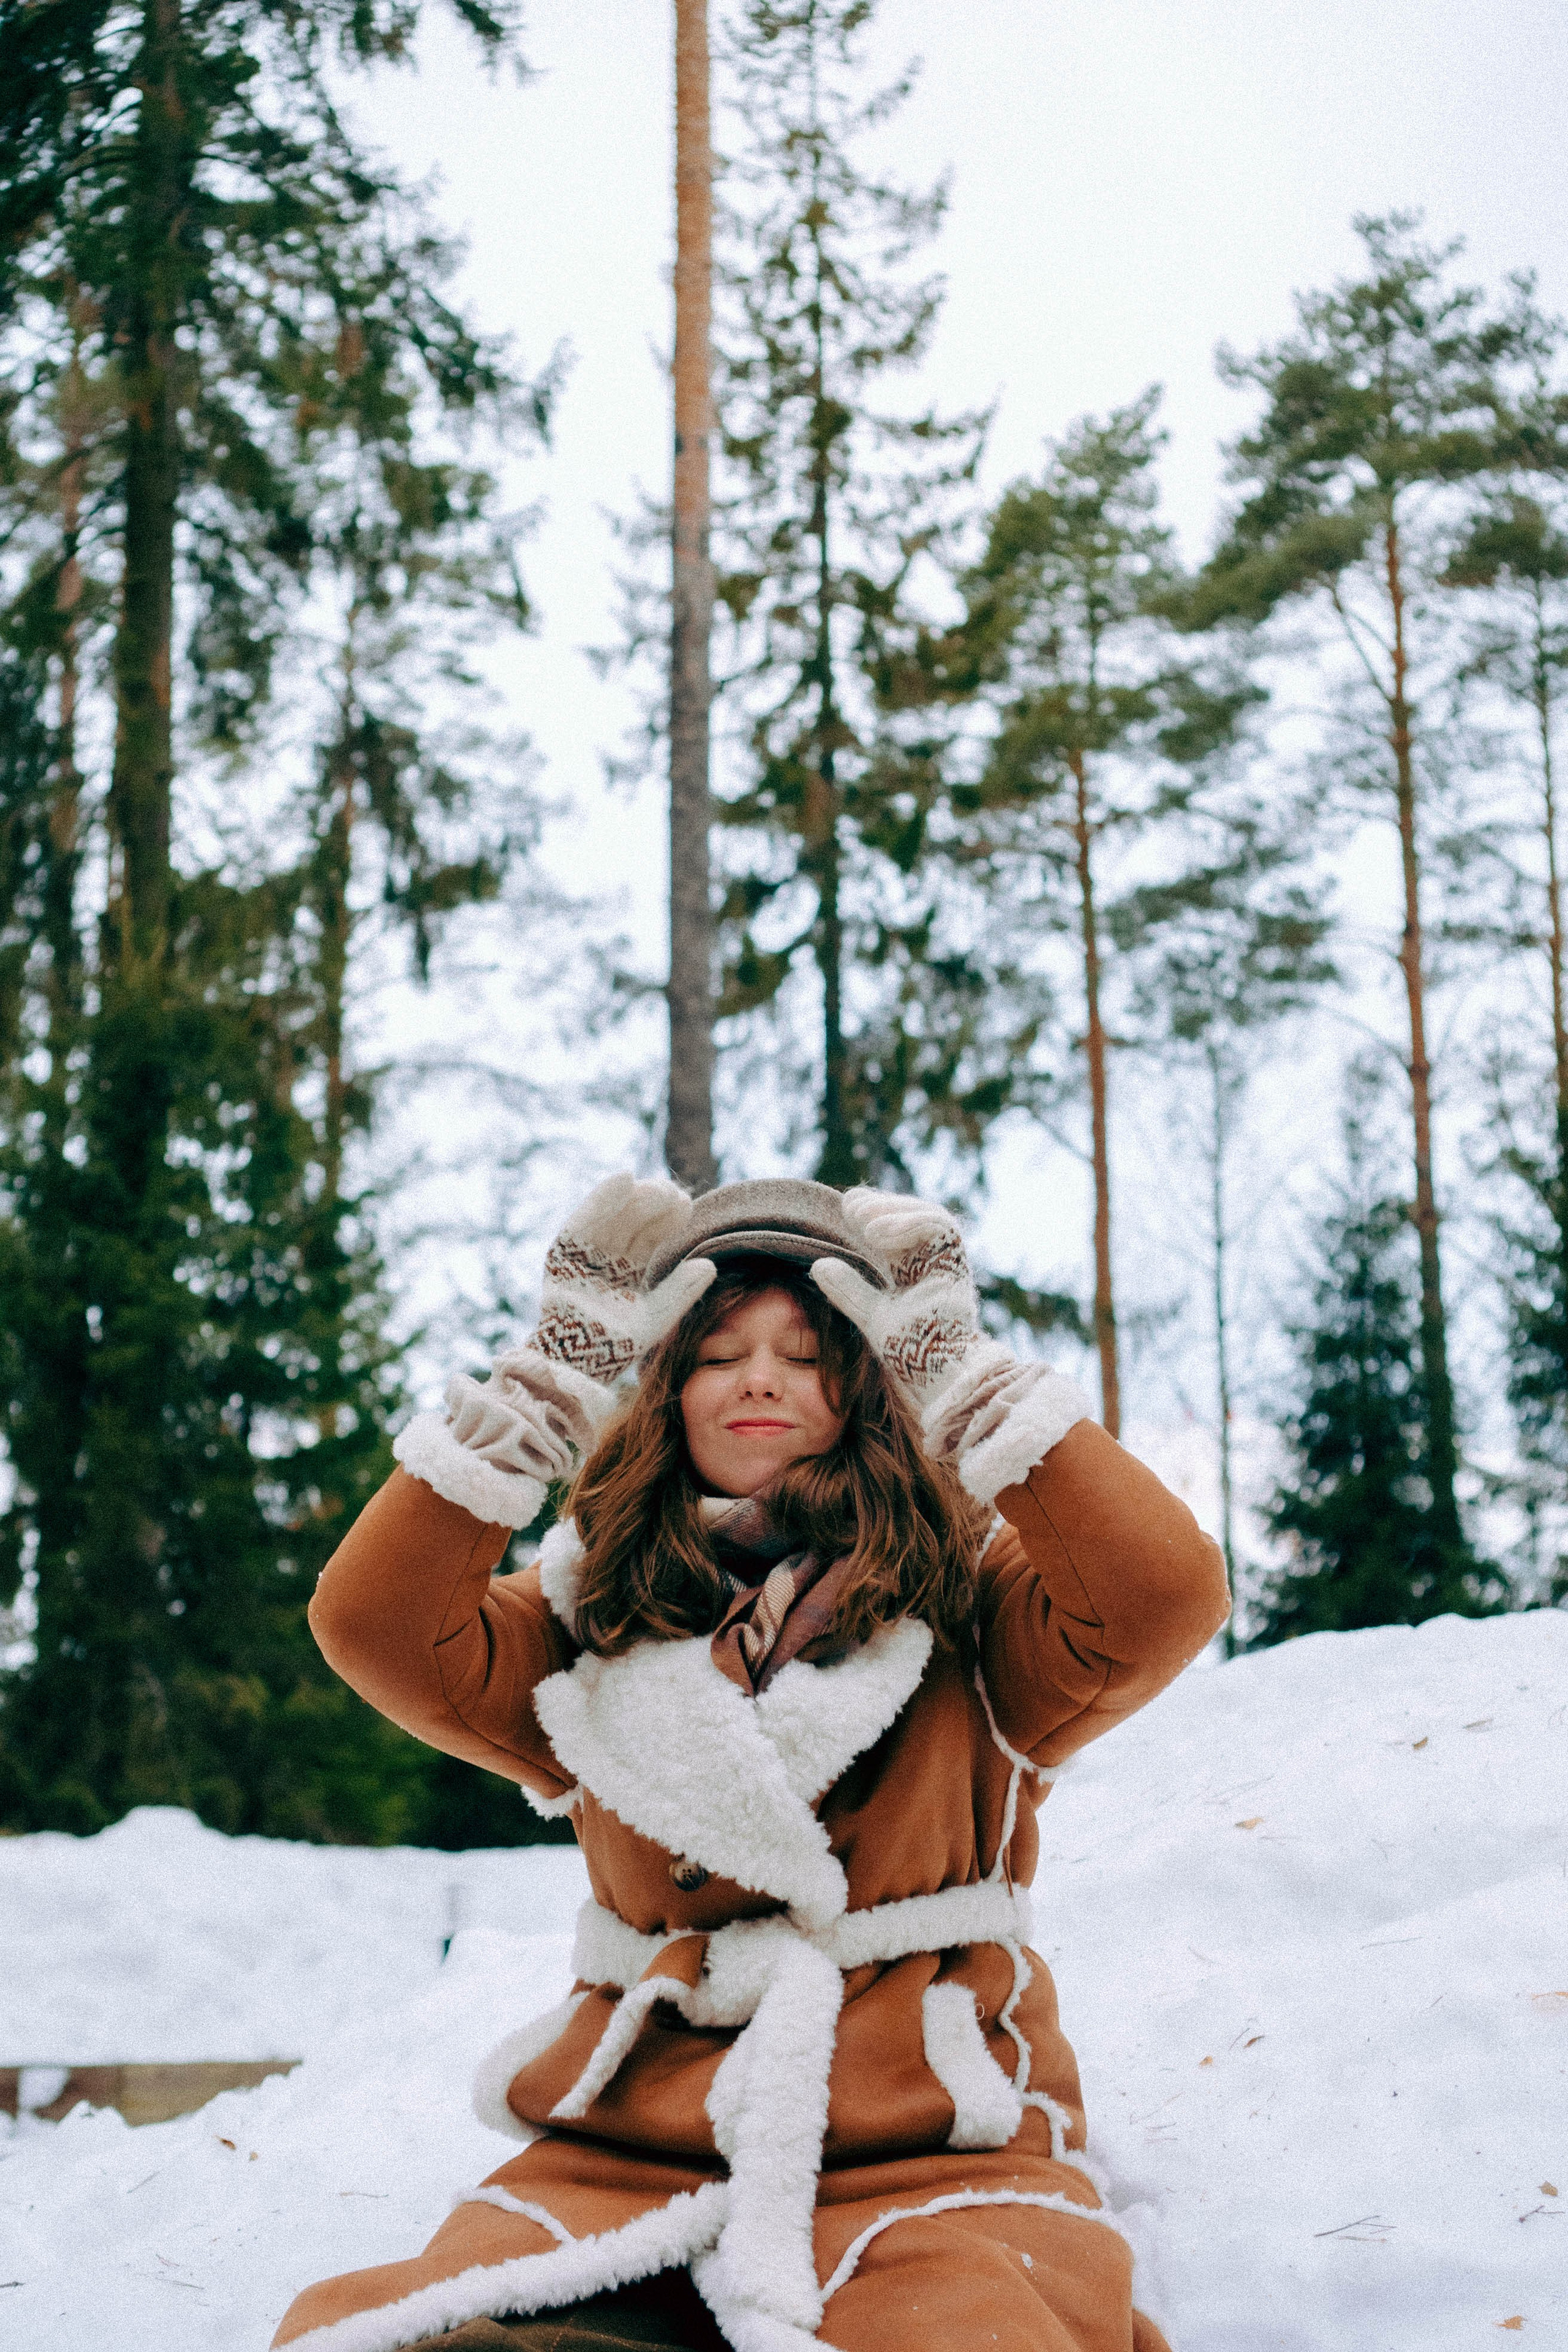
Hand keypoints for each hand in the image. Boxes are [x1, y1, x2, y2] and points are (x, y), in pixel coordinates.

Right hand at [534, 1172, 715, 1383]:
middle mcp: (607, 1257)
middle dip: (653, 1203)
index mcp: (629, 1269)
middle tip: (674, 1193)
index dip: (668, 1218)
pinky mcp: (563, 1254)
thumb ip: (680, 1292)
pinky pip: (582, 1221)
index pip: (651, 1235)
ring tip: (654, 1187)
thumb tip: (710, 1265)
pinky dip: (600, 1200)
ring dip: (632, 1197)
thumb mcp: (655, 1318)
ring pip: (611, 1215)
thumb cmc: (614, 1347)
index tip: (686, 1204)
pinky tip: (623, 1179)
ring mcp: (584, 1254)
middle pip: (632, 1220)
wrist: (576, 1367)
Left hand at [809, 1187, 980, 1403]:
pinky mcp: (956, 1268)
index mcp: (915, 1271)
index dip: (875, 1211)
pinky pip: (942, 1230)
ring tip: (862, 1218)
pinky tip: (877, 1233)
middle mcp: (934, 1264)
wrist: (937, 1376)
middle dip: (884, 1205)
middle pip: (914, 1216)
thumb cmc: (911, 1353)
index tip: (848, 1207)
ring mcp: (948, 1265)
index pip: (897, 1229)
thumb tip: (818, 1265)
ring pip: (931, 1217)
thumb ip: (849, 1290)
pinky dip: (909, 1223)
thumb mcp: (871, 1316)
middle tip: (851, 1206)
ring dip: (895, 1210)